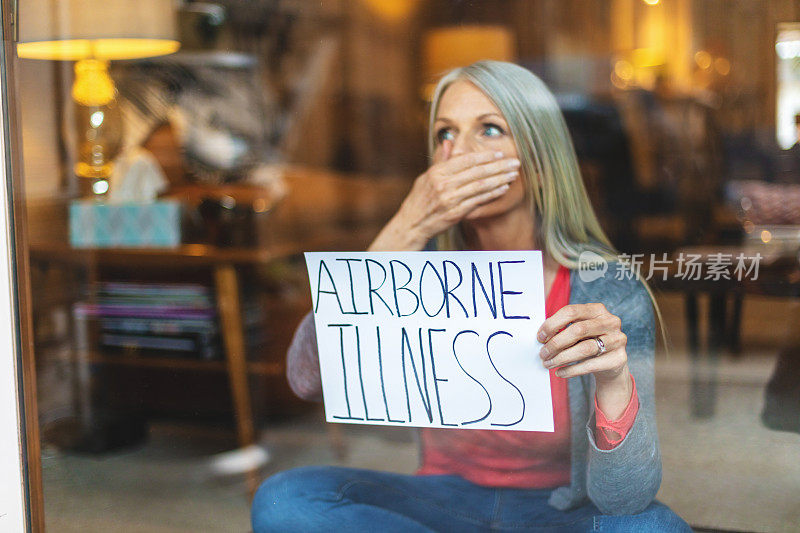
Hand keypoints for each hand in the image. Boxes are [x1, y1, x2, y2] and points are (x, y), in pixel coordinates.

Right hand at [368, 141, 519, 250]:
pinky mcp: (455, 213)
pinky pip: (478, 201)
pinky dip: (492, 194)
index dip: (485, 156)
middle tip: (515, 162)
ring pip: (480, 186)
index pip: (466, 160)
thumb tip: (449, 141)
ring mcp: (450, 199)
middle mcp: (444, 184)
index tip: (500, 153)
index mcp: (437, 172)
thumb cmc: (419, 199)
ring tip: (513, 174)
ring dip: (500, 179)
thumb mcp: (426, 176)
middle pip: (477, 172)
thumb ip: (440, 159)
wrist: (411, 224)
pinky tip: (503, 189)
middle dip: (499, 166)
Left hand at [537, 303, 628, 384]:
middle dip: (556, 343)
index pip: (571, 311)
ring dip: (562, 358)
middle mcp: (611, 322)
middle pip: (578, 330)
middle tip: (543, 353)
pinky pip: (591, 365)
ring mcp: (618, 340)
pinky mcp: (619, 358)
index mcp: (597, 309)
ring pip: (584, 348)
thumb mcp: (579, 331)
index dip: (553, 324)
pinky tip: (560, 372)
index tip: (540, 337)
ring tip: (548, 363)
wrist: (611, 364)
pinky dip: (571, 370)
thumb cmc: (589, 342)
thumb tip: (542, 336)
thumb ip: (564, 329)